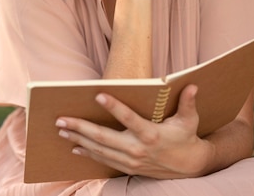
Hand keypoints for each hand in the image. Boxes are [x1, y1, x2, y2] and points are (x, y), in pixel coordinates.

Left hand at [55, 84, 214, 178]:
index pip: (129, 118)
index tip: (98, 95)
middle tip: (61, 120)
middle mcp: (138, 149)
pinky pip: (104, 160)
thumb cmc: (186, 138)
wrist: (190, 167)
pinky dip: (88, 153)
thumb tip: (192, 86)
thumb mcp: (190, 121)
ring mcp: (131, 160)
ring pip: (99, 149)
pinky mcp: (128, 168)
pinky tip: (74, 147)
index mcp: (151, 134)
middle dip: (80, 128)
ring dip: (78, 140)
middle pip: (104, 137)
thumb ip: (188, 103)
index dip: (114, 107)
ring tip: (61, 131)